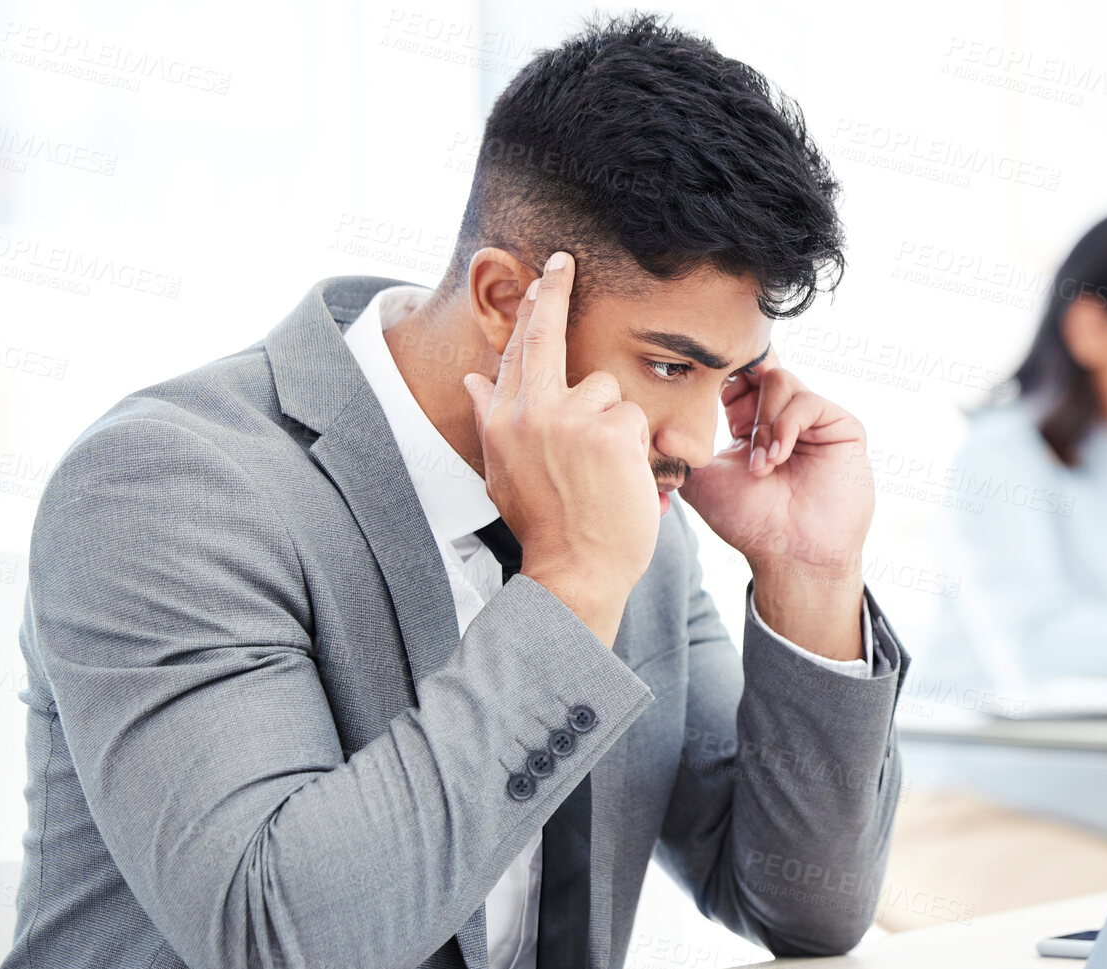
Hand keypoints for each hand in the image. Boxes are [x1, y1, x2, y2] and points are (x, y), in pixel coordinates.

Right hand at [461, 252, 659, 646]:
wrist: (574, 570)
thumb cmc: (546, 527)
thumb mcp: (503, 474)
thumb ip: (489, 420)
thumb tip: (471, 378)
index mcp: (501, 422)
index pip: (514, 354)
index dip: (530, 313)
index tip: (540, 278)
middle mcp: (527, 413)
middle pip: (543, 338)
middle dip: (552, 292)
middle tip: (563, 260)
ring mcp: (566, 418)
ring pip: (607, 390)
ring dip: (615, 424)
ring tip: (605, 470)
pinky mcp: (606, 430)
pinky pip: (633, 417)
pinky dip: (636, 446)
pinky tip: (622, 477)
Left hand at [679, 355, 873, 659]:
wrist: (790, 553)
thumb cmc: (748, 521)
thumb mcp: (701, 480)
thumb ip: (679, 447)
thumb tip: (652, 423)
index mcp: (750, 423)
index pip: (735, 377)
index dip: (718, 375)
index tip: (698, 386)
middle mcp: (783, 415)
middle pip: (757, 367)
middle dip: (739, 389)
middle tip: (730, 420)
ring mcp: (813, 419)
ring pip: (780, 380)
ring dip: (762, 422)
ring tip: (760, 464)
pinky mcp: (841, 425)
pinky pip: (807, 401)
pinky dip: (785, 426)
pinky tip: (776, 458)